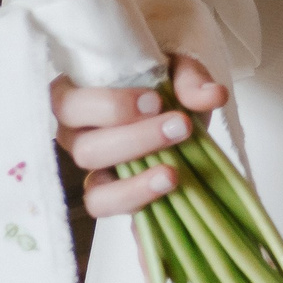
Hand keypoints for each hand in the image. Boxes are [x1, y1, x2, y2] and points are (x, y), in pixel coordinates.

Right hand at [53, 54, 227, 217]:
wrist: (175, 111)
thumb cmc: (162, 84)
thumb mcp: (177, 72)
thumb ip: (189, 79)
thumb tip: (213, 95)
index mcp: (74, 98)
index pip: (70, 105)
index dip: (110, 106)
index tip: (157, 102)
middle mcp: (74, 137)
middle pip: (86, 150)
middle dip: (135, 140)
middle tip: (180, 126)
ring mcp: (91, 172)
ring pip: (96, 190)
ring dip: (135, 184)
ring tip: (173, 174)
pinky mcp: (109, 196)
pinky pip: (110, 210)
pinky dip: (137, 205)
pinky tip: (166, 192)